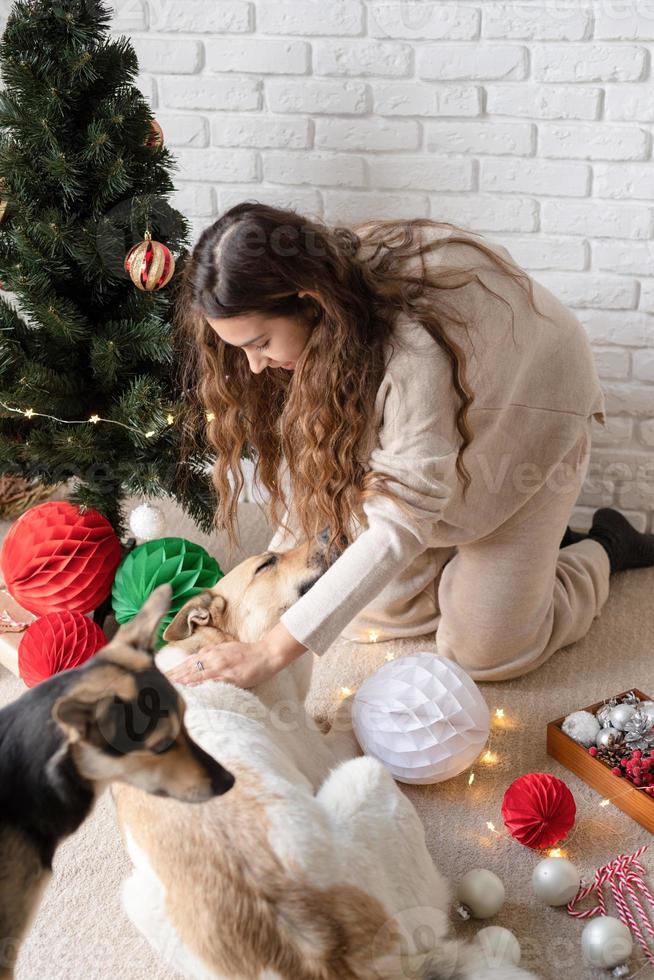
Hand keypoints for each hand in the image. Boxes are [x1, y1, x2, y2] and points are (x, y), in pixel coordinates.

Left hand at [163, 640, 283, 688]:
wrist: (267, 655)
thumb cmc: (247, 653)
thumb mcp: (226, 648)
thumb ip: (211, 653)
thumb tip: (196, 658)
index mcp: (212, 652)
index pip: (189, 662)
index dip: (176, 670)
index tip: (164, 676)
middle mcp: (214, 659)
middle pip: (189, 669)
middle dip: (174, 676)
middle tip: (160, 683)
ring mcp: (222, 668)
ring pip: (197, 675)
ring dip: (182, 681)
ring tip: (169, 687)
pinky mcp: (230, 678)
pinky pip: (212, 682)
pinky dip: (200, 685)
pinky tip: (190, 689)